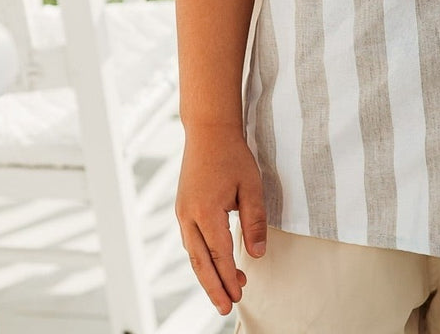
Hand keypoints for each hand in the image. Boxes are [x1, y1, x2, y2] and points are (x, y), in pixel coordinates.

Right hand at [175, 127, 266, 314]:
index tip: (240, 294)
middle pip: (201, 262)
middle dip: (214, 288)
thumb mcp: (251, 186)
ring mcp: (182, 212)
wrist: (208, 131)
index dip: (230, 277)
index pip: (220, 255)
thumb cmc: (232, 155)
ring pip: (193, 254)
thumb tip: (257, 253)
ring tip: (223, 291)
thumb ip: (255, 220)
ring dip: (207, 274)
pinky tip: (212, 264)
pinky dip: (201, 258)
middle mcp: (188, 216)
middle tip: (226, 309)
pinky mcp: (182, 208)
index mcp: (206, 212)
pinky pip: (190, 241)